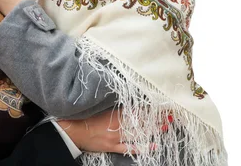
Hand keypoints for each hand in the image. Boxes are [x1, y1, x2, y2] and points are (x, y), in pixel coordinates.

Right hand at [58, 108, 174, 154]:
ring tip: (165, 126)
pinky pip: (129, 147)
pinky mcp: (111, 146)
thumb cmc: (82, 115)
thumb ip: (111, 101)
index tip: (161, 103)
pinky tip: (152, 145)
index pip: (136, 108)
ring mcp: (114, 136)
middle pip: (140, 121)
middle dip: (155, 118)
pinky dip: (141, 147)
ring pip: (137, 133)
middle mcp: (116, 124)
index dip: (149, 106)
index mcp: (112, 112)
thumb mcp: (97, 105)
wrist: (70, 130)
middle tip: (169, 115)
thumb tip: (124, 93)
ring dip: (152, 130)